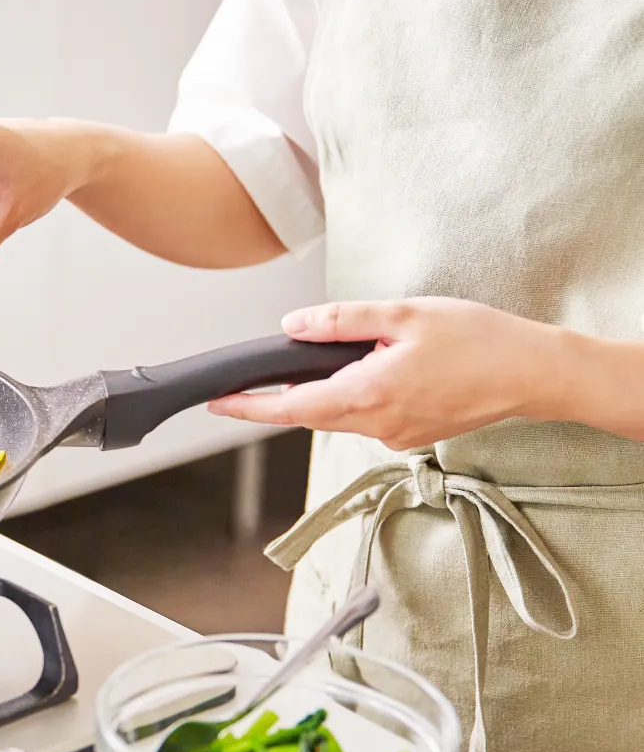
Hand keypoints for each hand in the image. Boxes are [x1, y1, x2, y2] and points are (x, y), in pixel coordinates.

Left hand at [206, 298, 563, 450]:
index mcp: (368, 394)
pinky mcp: (411, 436)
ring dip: (333, 389)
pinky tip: (391, 368)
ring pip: (342, 413)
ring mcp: (395, 436)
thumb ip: (341, 321)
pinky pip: (370, 416)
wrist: (534, 373)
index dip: (249, 407)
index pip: (291, 407)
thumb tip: (293, 326)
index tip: (217, 404)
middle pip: (312, 412)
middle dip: (289, 393)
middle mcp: (377, 425)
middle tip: (268, 372)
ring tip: (363, 353)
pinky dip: (363, 395)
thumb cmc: (478, 339)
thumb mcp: (403, 315)